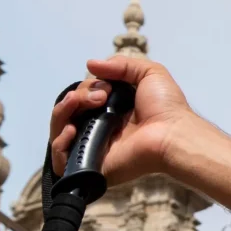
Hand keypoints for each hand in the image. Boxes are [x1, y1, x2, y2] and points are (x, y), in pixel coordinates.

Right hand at [49, 56, 196, 186]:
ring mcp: (92, 148)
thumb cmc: (166, 106)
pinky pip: (60, 159)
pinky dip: (58, 142)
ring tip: (82, 104)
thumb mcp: (149, 73)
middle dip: (76, 97)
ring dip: (62, 112)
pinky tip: (72, 130)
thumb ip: (121, 65)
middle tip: (100, 98)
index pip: (81, 99)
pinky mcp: (89, 166)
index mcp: (110, 111)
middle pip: (67, 112)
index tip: (106, 88)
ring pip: (58, 131)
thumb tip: (89, 64)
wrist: (172, 134)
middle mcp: (98, 129)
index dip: (85, 89)